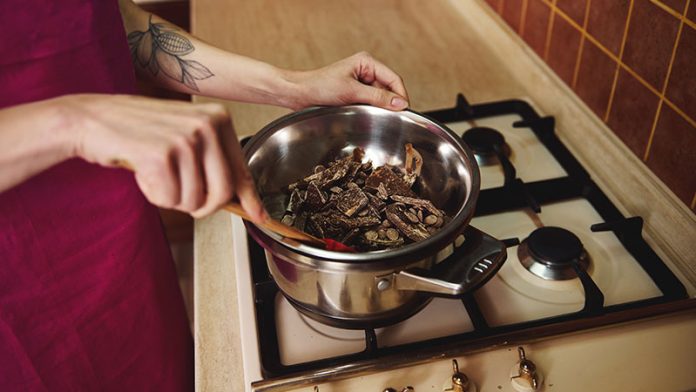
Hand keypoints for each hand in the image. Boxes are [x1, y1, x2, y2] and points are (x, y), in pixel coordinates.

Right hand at [64, 94, 266, 220]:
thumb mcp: (185, 138)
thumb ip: (214, 163)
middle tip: (178, 194)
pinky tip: (143, 172)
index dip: (250, 199)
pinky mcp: (162, 154)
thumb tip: (242, 200)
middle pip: (221, 193)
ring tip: (156, 173)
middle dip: (200, 205)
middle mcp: (207, 124)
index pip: (242, 171)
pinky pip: (169, 199)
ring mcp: (185, 138)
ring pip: (194, 200)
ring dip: (172, 198)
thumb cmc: (139, 131)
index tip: (259, 216)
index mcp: (218, 118)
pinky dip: (154, 195)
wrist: (91, 119)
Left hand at [288, 52, 408, 110]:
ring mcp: (360, 82)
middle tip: (392, 119)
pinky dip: (370, 110)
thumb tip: (400, 103)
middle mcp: (366, 70)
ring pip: (380, 98)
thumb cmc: (320, 87)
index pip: (394, 79)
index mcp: (367, 62)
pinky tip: (366, 117)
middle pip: (388, 89)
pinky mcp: (355, 93)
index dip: (401, 95)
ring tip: (374, 118)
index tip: (405, 111)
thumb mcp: (351, 92)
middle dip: (390, 103)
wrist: (298, 94)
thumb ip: (377, 97)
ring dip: (379, 108)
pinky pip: (370, 103)